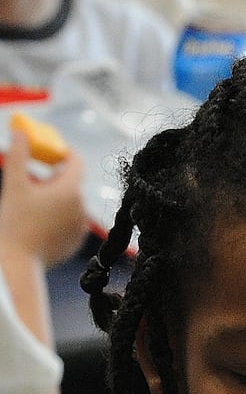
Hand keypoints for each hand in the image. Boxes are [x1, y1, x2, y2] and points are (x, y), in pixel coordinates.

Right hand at [0, 131, 88, 267]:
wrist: (18, 262)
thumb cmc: (15, 223)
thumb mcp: (14, 185)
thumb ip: (18, 155)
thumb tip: (20, 132)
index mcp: (71, 191)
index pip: (76, 161)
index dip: (63, 152)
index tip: (50, 150)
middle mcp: (82, 207)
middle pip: (72, 182)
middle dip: (53, 176)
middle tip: (34, 176)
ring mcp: (81, 226)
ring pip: (70, 201)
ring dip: (55, 196)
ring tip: (33, 201)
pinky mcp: (76, 240)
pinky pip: (69, 219)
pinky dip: (57, 214)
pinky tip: (38, 219)